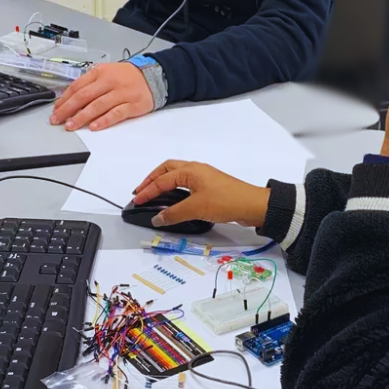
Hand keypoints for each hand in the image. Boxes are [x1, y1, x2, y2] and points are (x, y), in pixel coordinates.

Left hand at [49, 62, 153, 131]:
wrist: (153, 76)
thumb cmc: (127, 77)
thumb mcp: (106, 73)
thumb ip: (90, 84)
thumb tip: (70, 100)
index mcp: (101, 72)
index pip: (77, 86)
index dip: (64, 99)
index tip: (56, 109)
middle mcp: (110, 81)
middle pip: (84, 96)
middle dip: (68, 109)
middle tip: (58, 120)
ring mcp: (122, 93)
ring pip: (97, 106)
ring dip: (82, 117)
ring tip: (71, 126)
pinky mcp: (132, 105)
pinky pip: (116, 114)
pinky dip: (103, 121)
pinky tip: (94, 127)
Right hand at [132, 160, 270, 227]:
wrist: (252, 205)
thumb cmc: (226, 201)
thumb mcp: (196, 208)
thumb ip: (174, 213)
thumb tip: (157, 218)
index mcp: (190, 170)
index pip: (162, 180)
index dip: (147, 191)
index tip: (136, 200)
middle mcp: (195, 170)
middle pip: (167, 170)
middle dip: (152, 179)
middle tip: (141, 191)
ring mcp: (204, 178)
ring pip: (177, 176)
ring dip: (164, 183)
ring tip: (154, 195)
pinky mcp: (210, 188)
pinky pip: (186, 185)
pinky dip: (175, 190)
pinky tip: (174, 201)